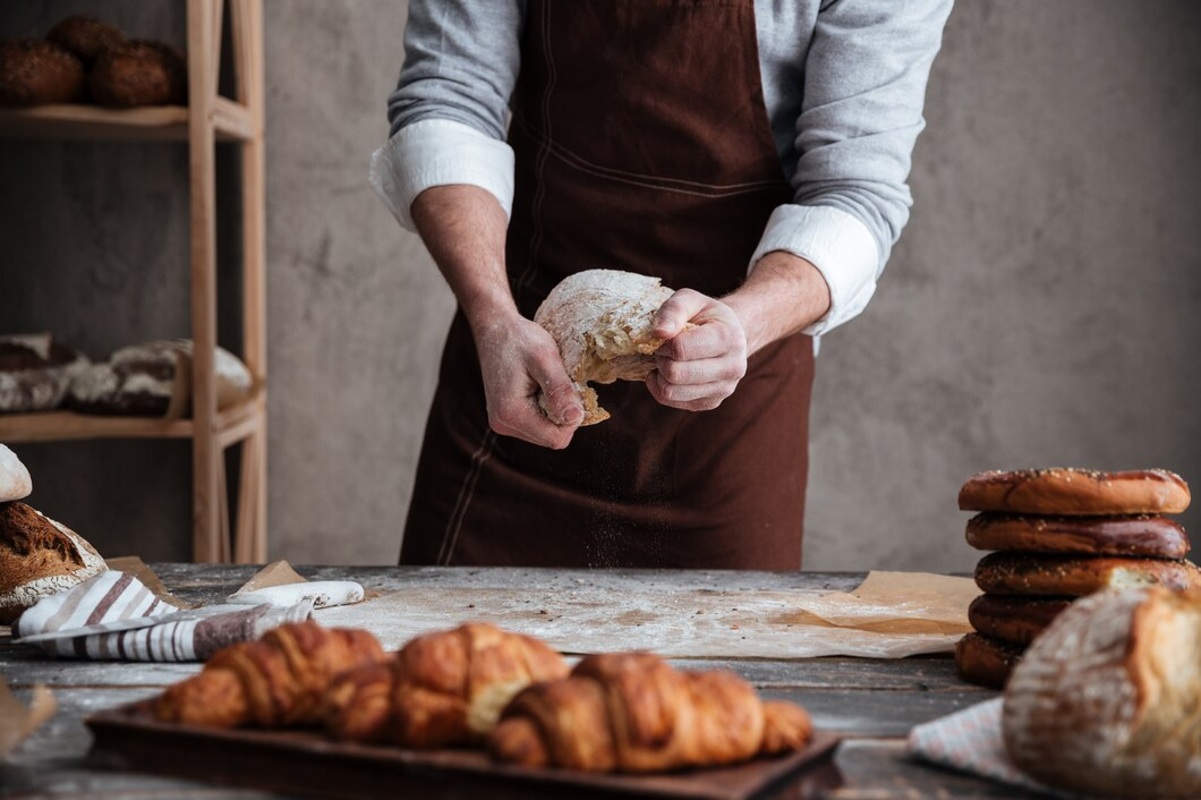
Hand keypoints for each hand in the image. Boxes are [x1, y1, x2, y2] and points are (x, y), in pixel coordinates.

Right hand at [472, 314, 583, 448]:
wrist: (495, 329)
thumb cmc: (520, 339)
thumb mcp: (545, 358)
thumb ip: (560, 390)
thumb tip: (576, 418)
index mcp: (510, 414)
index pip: (556, 439)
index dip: (572, 419)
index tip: (570, 391)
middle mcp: (503, 425)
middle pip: (551, 438)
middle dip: (563, 415)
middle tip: (558, 384)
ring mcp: (502, 423)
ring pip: (545, 433)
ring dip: (554, 412)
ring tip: (546, 384)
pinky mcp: (505, 418)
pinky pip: (536, 425)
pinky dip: (545, 410)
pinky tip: (539, 389)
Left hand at [646, 289, 748, 411]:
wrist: (729, 334)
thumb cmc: (705, 315)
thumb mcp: (690, 299)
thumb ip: (673, 310)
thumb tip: (658, 333)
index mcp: (729, 338)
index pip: (680, 349)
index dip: (663, 343)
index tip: (665, 337)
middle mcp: (732, 367)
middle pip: (675, 373)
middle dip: (661, 359)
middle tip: (663, 350)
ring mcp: (724, 389)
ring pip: (671, 392)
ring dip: (660, 375)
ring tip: (668, 360)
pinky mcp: (711, 402)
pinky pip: (671, 401)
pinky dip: (661, 387)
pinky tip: (668, 374)